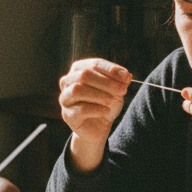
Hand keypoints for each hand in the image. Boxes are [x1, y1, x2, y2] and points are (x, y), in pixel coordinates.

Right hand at [58, 58, 130, 172]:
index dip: (111, 70)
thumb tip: (126, 75)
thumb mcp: (116, 91)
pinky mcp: (67, 115)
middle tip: (122, 90)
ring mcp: (65, 98)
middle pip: (84, 75)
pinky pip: (80, 109)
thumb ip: (120, 82)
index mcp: (79, 69)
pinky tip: (106, 111)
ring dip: (99, 94)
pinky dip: (96, 109)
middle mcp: (68, 81)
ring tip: (113, 100)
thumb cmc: (105, 103)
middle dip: (106, 82)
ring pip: (77, 90)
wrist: (98, 127)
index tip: (126, 76)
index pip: (94, 64)